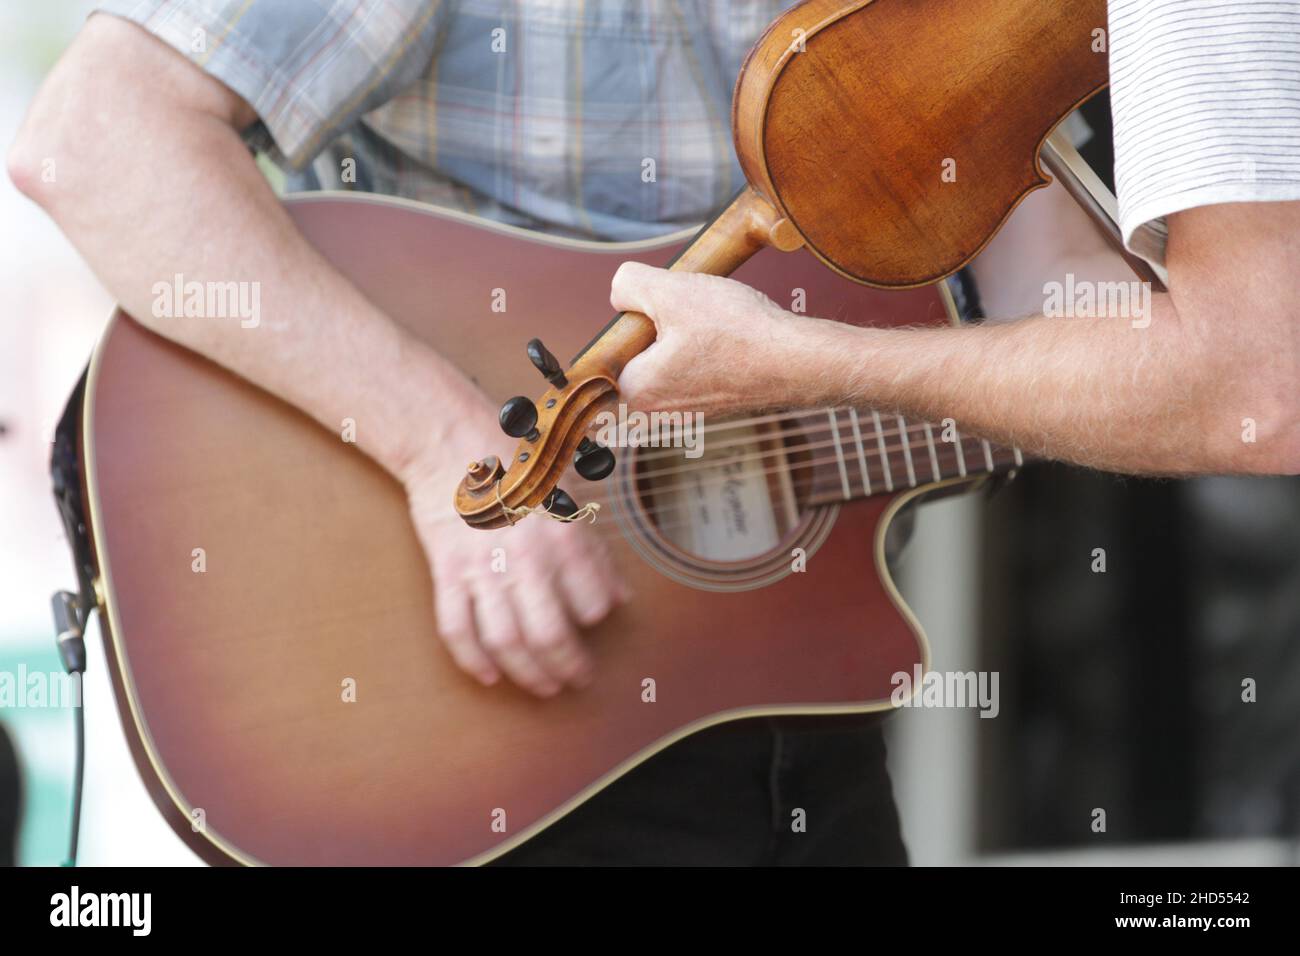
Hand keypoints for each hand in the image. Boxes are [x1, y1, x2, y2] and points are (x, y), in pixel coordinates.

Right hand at [399, 426, 630, 697]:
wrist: (451, 444)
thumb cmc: (517, 464)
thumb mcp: (571, 497)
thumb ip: (596, 551)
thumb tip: (620, 596)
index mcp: (564, 538)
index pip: (592, 604)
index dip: (597, 618)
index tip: (594, 626)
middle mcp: (527, 559)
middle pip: (550, 636)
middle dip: (568, 668)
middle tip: (577, 680)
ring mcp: (484, 569)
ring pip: (506, 643)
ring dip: (527, 674)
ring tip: (543, 686)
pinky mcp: (448, 573)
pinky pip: (458, 629)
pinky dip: (473, 660)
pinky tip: (490, 675)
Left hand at [610, 261, 807, 416]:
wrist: (797, 361)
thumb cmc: (737, 332)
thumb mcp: (671, 291)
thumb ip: (628, 284)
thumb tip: (620, 292)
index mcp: (637, 391)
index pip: (615, 342)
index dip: (639, 316)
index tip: (669, 312)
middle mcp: (658, 410)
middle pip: (643, 349)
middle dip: (665, 323)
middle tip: (696, 314)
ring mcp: (688, 411)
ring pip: (673, 355)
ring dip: (690, 333)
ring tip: (718, 326)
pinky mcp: (714, 403)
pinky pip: (699, 366)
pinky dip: (712, 347)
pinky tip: (733, 338)